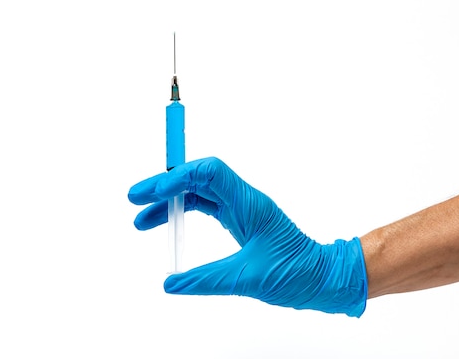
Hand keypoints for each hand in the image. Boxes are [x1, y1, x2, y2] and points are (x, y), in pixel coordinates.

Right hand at [128, 157, 367, 316]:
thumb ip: (206, 280)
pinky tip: (168, 224)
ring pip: (199, 192)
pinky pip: (206, 206)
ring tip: (142, 219)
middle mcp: (244, 200)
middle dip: (165, 184)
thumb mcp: (248, 279)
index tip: (151, 193)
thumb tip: (171, 284)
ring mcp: (242, 208)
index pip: (209, 173)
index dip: (176, 177)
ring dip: (170, 200)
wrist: (323, 277)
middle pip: (198, 177)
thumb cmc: (298, 273)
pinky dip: (184, 212)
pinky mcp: (240, 220)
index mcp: (249, 204)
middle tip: (135, 198)